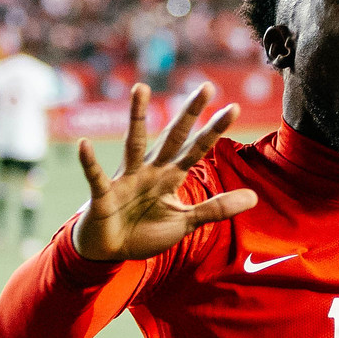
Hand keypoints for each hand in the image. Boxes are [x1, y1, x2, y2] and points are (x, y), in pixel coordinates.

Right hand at [73, 84, 256, 261]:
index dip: (214, 130)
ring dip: (137, 117)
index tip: (234, 107)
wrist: (110, 251)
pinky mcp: (103, 194)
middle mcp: (150, 170)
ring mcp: (126, 179)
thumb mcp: (186, 222)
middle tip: (207, 86)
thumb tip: (254, 197)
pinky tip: (85, 145)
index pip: (197, 149)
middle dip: (189, 114)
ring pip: (134, 143)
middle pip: (173, 137)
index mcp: (170, 176)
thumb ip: (216, 208)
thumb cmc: (146, 232)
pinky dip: (90, 162)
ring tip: (140, 89)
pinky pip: (96, 176)